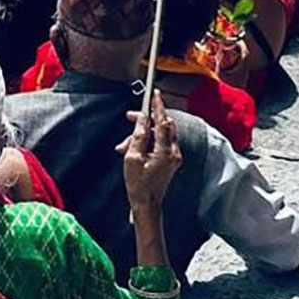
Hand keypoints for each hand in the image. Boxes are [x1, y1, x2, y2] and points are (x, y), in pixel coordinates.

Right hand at [120, 92, 180, 210]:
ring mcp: (174, 156)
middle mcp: (174, 152)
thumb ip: (139, 136)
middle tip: (131, 118)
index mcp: (166, 151)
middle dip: (146, 120)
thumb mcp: (133, 157)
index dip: (158, 107)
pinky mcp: (170, 160)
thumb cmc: (138, 184)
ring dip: (143, 133)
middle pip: (164, 125)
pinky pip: (161, 143)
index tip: (154, 95)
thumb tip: (143, 119)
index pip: (164, 122)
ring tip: (124, 145)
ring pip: (161, 134)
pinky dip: (147, 141)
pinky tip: (131, 148)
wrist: (147, 204)